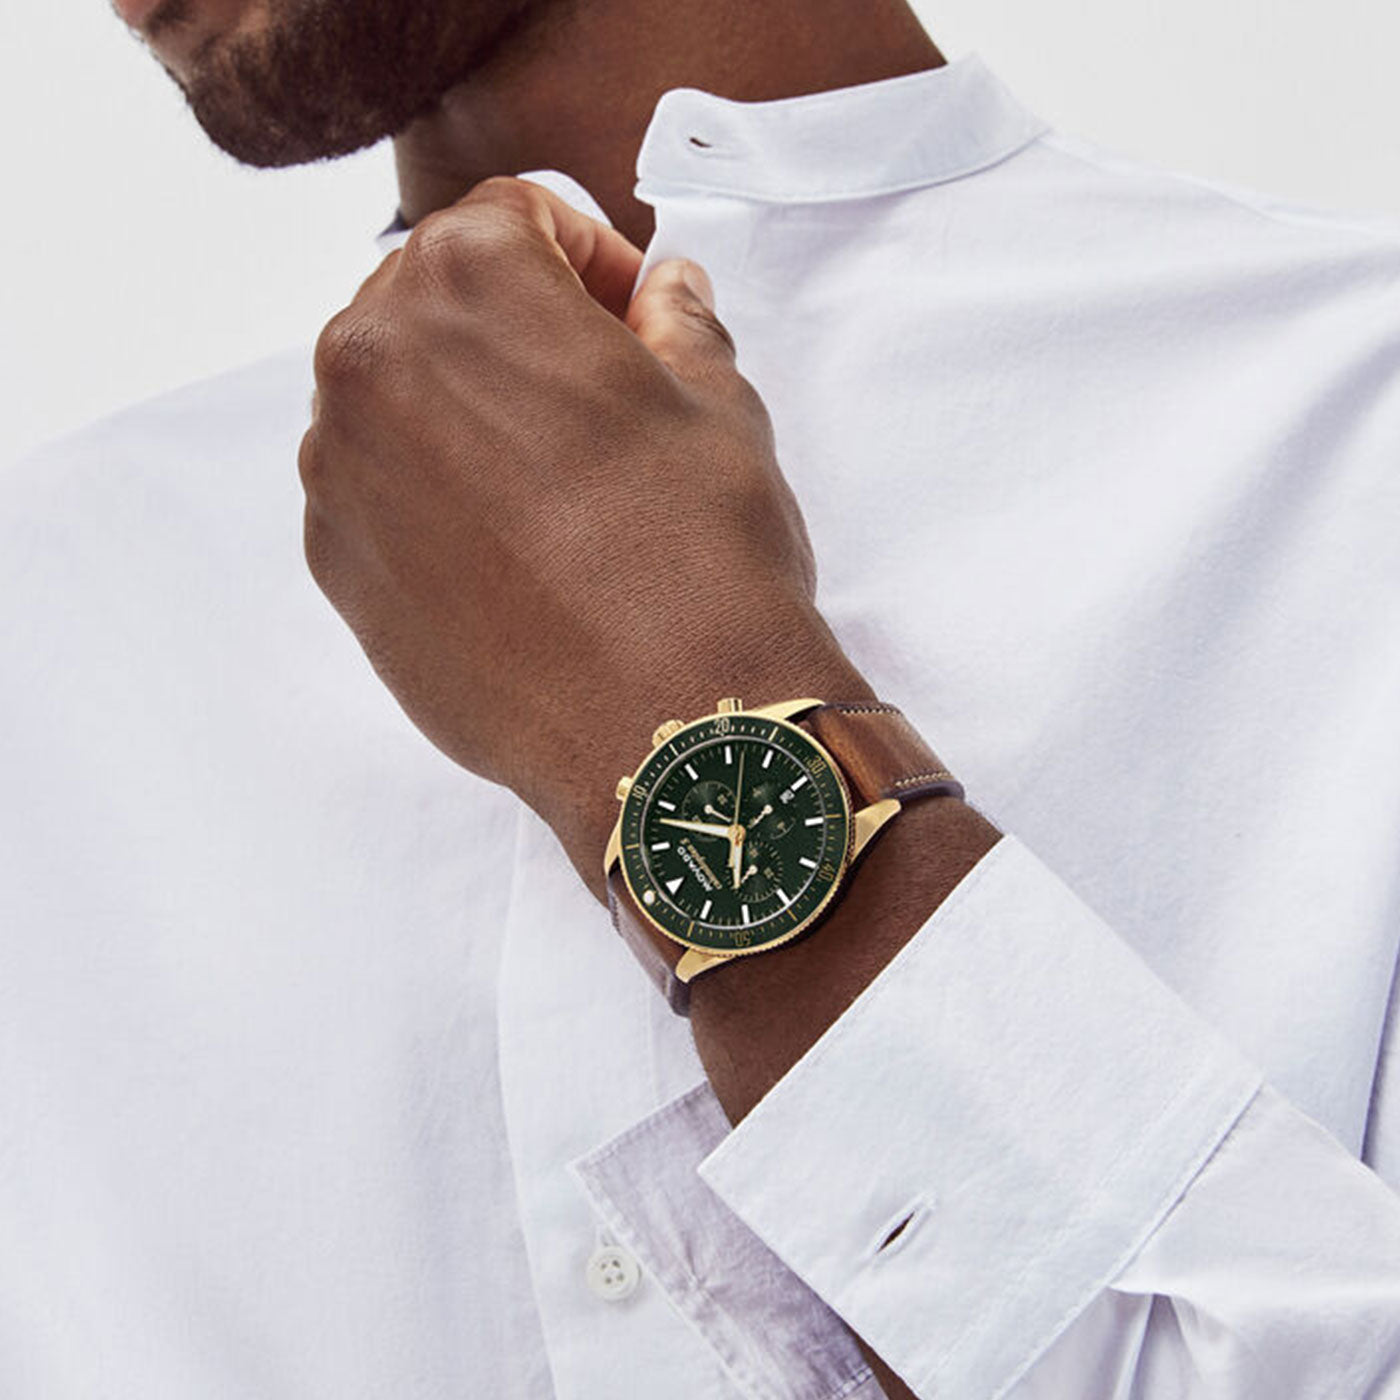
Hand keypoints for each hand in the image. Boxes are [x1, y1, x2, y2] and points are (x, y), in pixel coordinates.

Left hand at [300, 177, 871, 897]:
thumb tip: (663, 297)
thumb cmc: (699, 560)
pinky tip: (514, 548)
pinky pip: (377, 488)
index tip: (629, 313)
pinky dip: (432, 491)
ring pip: (397, 395)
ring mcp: (339, 471)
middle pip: (438, 299)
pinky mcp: (337, 565)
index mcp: (466, 283)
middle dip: (517, 327)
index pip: (513, 217)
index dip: (588, 256)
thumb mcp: (719, 406)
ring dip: (466, 409)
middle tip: (597, 395)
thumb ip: (676, 324)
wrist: (661, 734)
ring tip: (556, 483)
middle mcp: (371, 362)